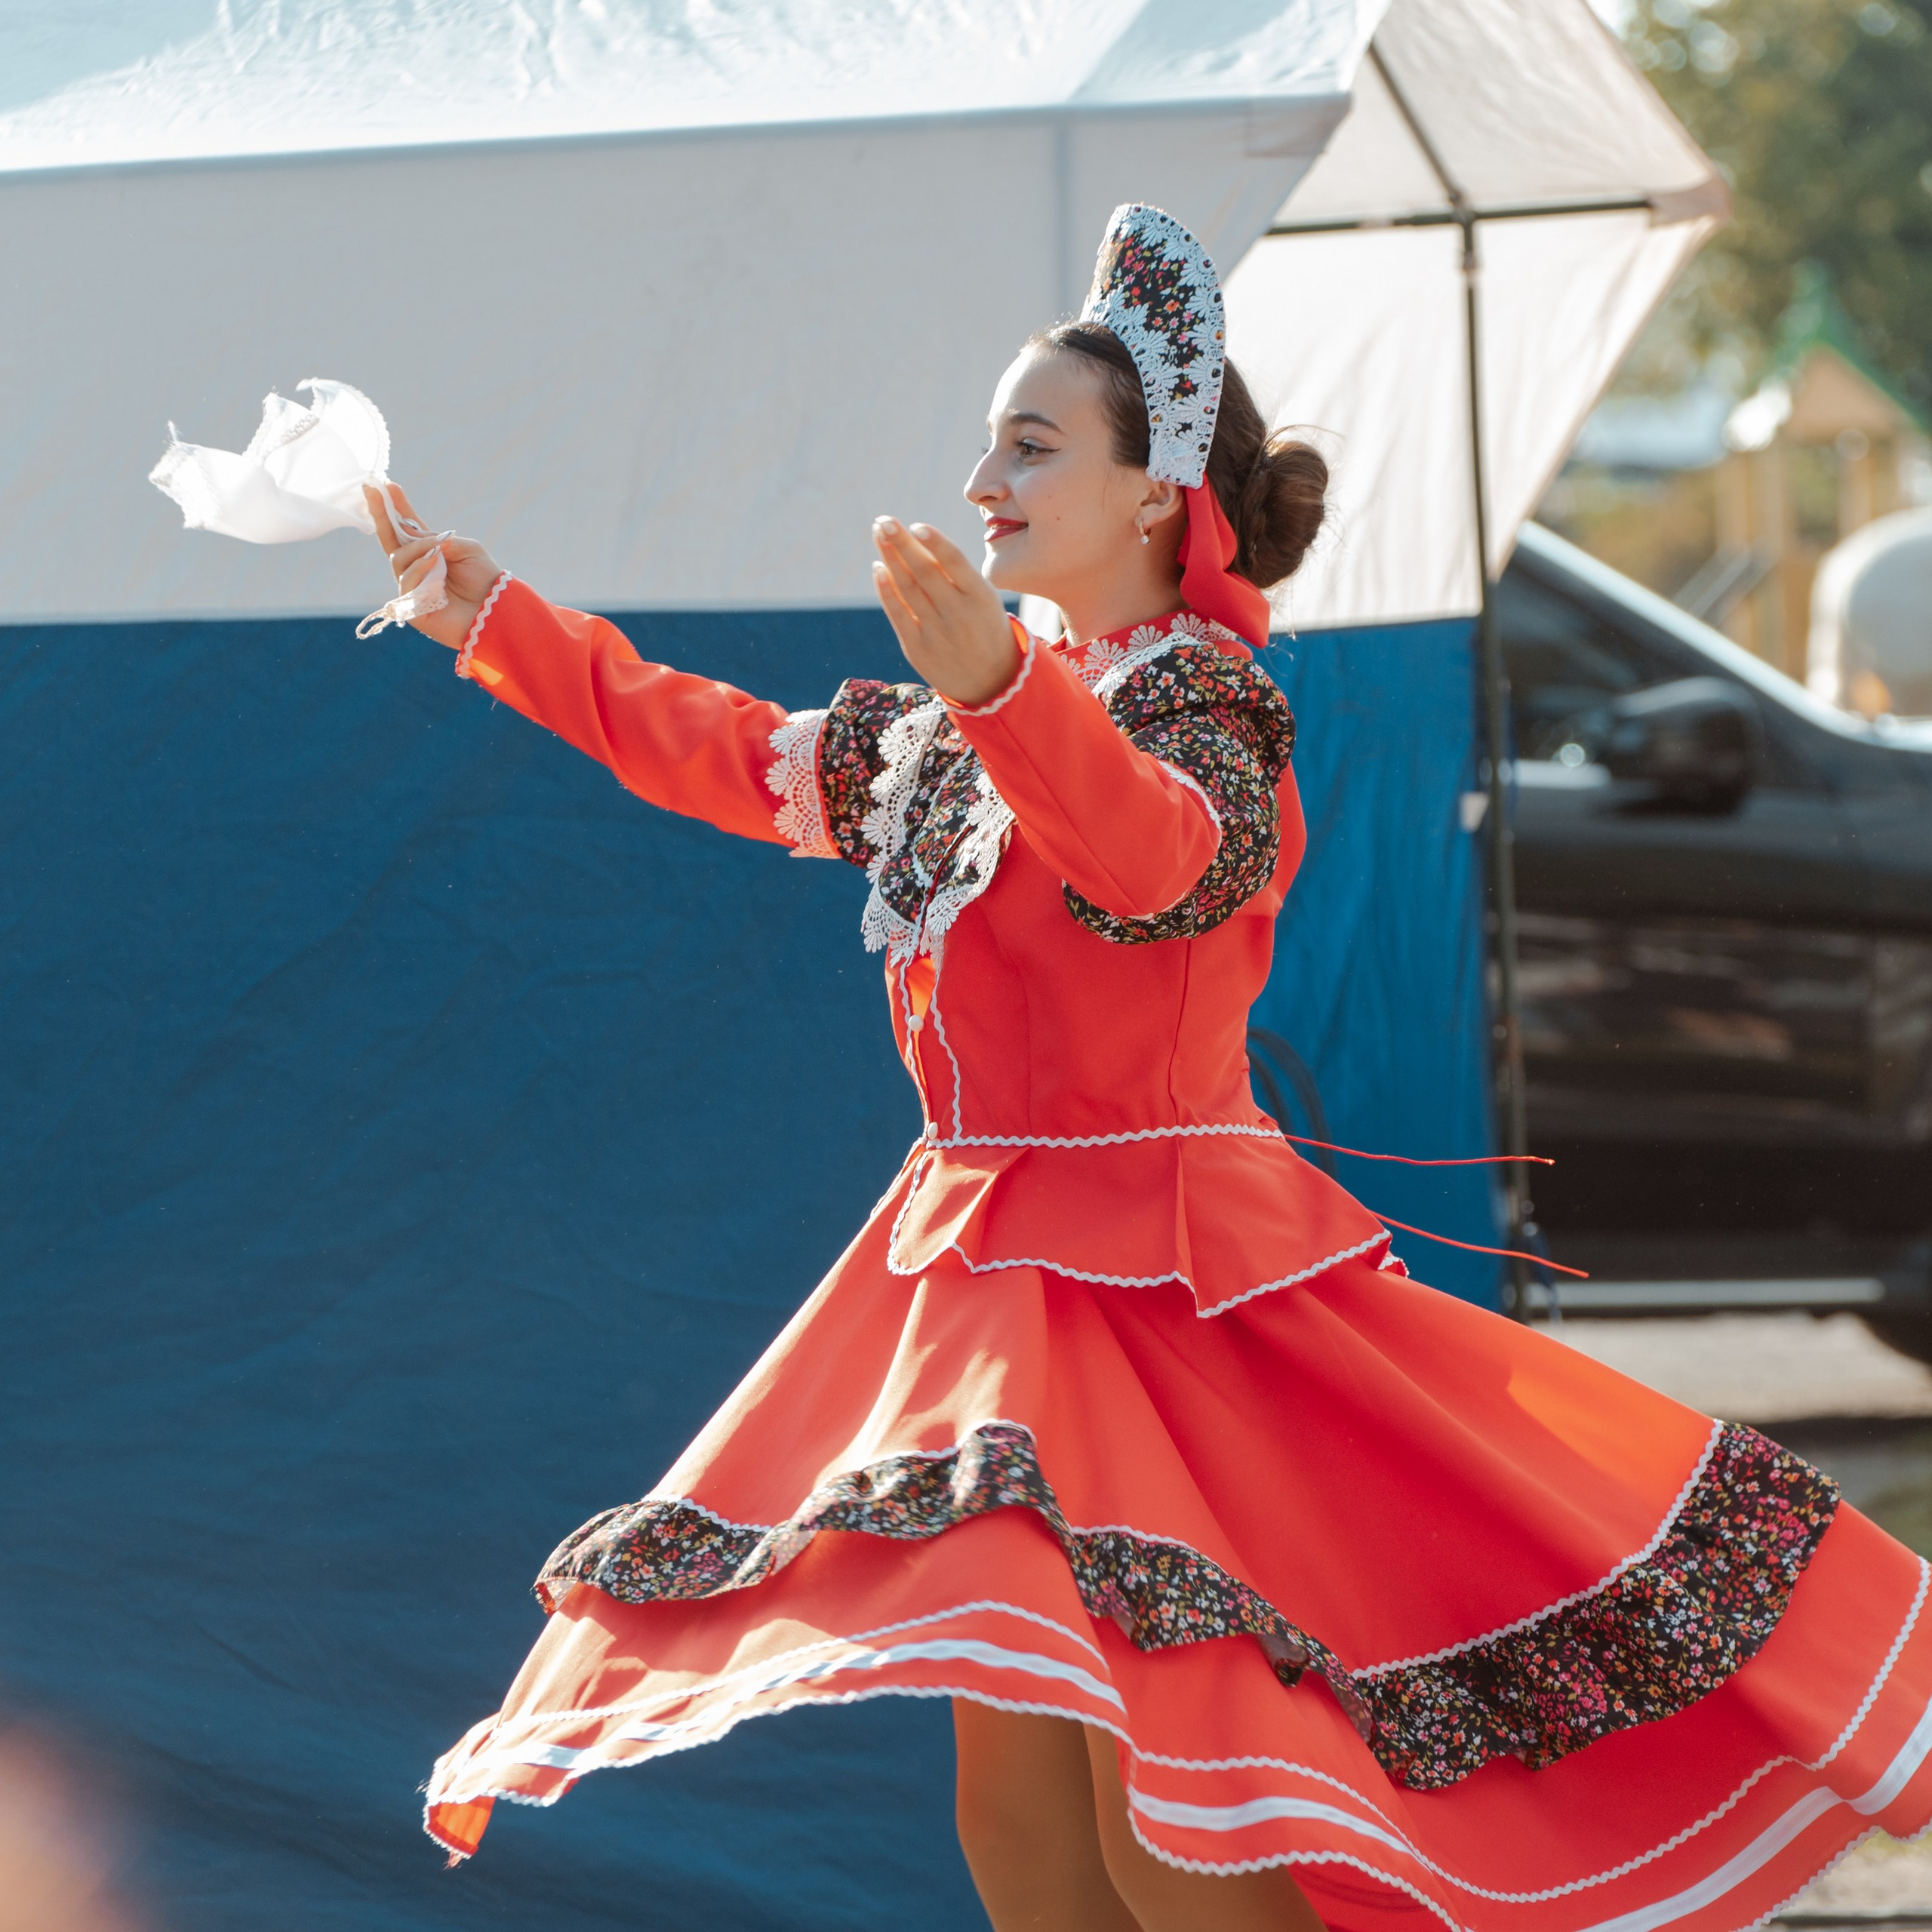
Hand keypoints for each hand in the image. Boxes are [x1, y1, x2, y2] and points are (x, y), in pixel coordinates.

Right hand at [364, 483, 504, 649]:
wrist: (497, 611)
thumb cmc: (485, 582)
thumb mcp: (468, 549)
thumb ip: (442, 539)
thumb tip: (417, 536)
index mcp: (430, 553)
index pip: (407, 529)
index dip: (396, 508)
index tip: (385, 485)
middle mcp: (417, 569)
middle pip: (390, 540)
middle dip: (381, 514)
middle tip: (373, 491)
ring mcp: (412, 588)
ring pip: (398, 559)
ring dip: (417, 549)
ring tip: (438, 549)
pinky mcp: (412, 608)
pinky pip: (406, 582)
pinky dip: (420, 569)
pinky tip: (434, 562)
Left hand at [871, 518, 1019, 707]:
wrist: (991, 682)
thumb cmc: (985, 627)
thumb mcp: (985, 600)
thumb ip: (956, 575)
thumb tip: (915, 541)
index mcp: (981, 597)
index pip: (955, 563)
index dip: (935, 542)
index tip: (917, 525)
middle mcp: (958, 613)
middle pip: (924, 571)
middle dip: (901, 543)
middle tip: (883, 520)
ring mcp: (936, 632)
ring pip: (908, 588)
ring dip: (890, 558)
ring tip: (879, 533)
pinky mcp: (917, 648)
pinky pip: (898, 614)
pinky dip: (886, 590)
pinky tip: (878, 567)